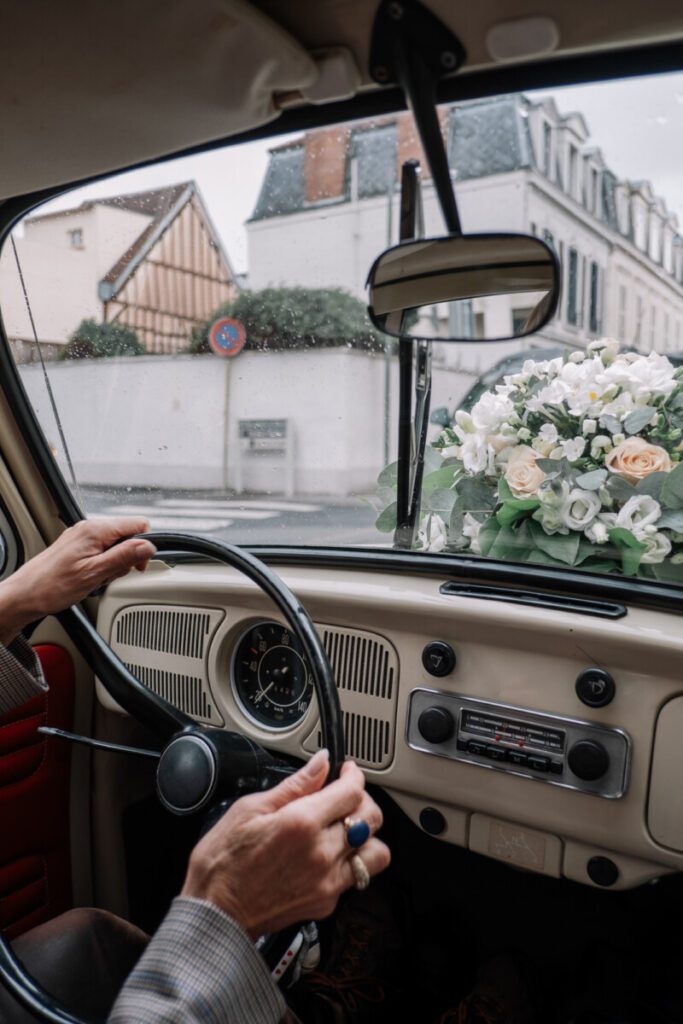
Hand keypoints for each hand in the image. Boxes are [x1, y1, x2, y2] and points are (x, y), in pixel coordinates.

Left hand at [0, 517, 155, 642]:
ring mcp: (82, 537)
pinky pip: (101, 551)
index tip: (137, 565)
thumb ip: (124, 556)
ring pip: (115, 545)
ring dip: (113, 564)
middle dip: (127, 558)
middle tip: (112, 575)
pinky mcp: (77, 547)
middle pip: (127, 535)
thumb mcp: (95, 573)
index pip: (138, 524)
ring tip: (98, 578)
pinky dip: (102, 565)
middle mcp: (89, 528)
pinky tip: (92, 578)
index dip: (144, 546)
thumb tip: (148, 546)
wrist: (25, 595)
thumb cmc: (52, 586)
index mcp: (96, 530)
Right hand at [180, 750, 390, 937]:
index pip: (353, 792)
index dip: (353, 775)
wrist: (214, 913)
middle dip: (363, 800)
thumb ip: (294, 785)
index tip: (346, 772)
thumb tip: (320, 763)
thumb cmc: (223, 862)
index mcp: (302, 823)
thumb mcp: (250, 809)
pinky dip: (350, 861)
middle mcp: (321, 854)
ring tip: (345, 829)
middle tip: (345, 796)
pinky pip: (356, 877)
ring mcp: (327, 882)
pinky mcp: (326, 903)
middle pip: (372, 818)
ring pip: (376, 853)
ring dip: (366, 836)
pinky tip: (329, 854)